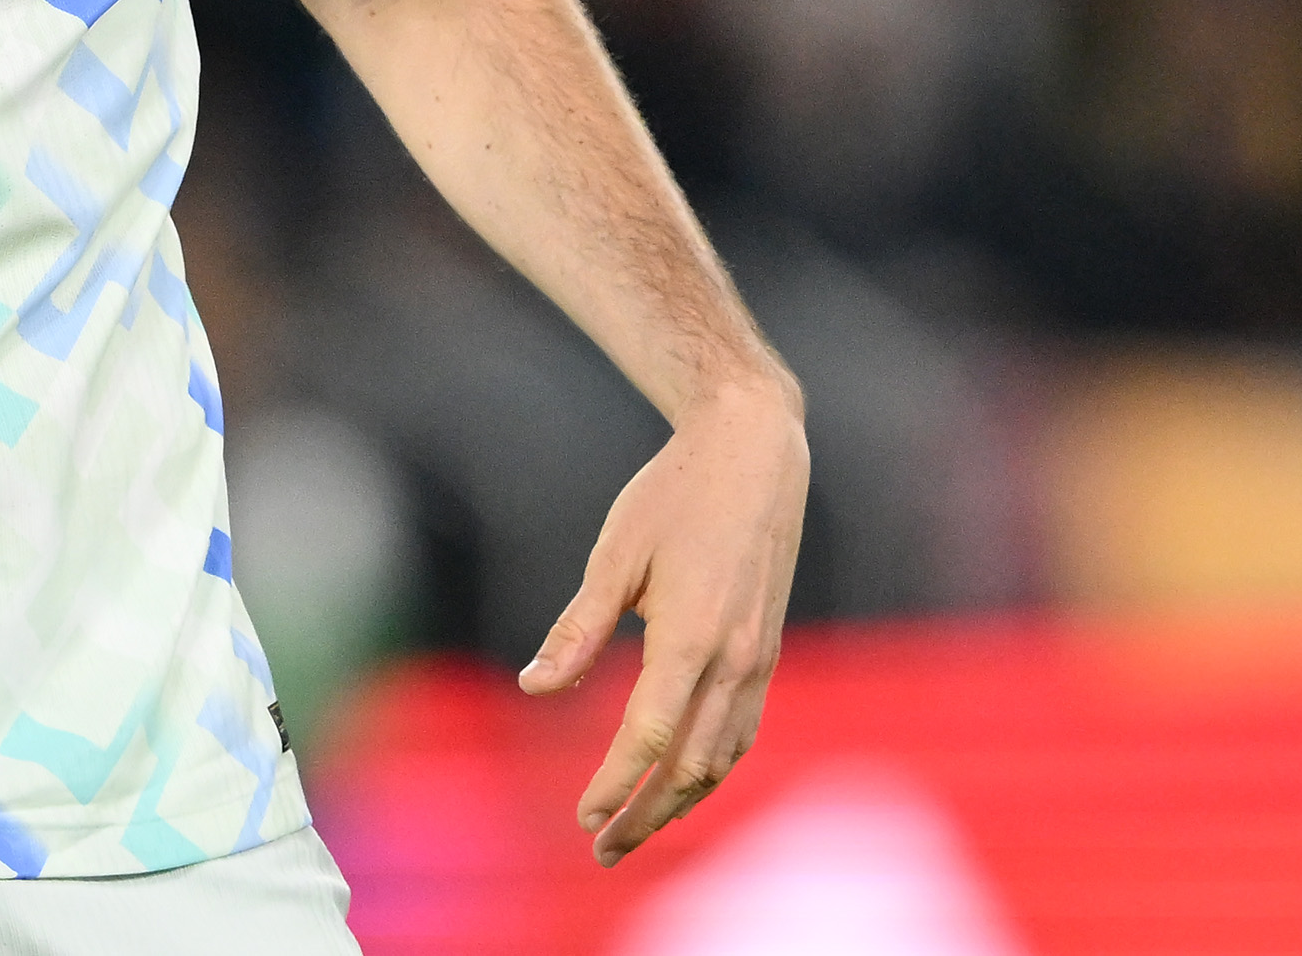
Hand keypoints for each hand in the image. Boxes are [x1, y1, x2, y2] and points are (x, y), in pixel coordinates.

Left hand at [520, 376, 806, 866]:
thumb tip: (534, 687)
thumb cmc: (673, 494)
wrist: (754, 451)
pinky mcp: (768, 650)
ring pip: (724, 756)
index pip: (649, 735)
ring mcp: (760, 657)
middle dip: (646, 814)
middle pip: (691, 764)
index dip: (614, 783)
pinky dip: (712, 767)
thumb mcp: (615, 556)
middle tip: (601, 849)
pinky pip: (743, 729)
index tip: (582, 816)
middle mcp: (736, 656)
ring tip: (636, 829)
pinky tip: (683, 779)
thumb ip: (576, 628)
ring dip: (681, 801)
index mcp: (693, 634)